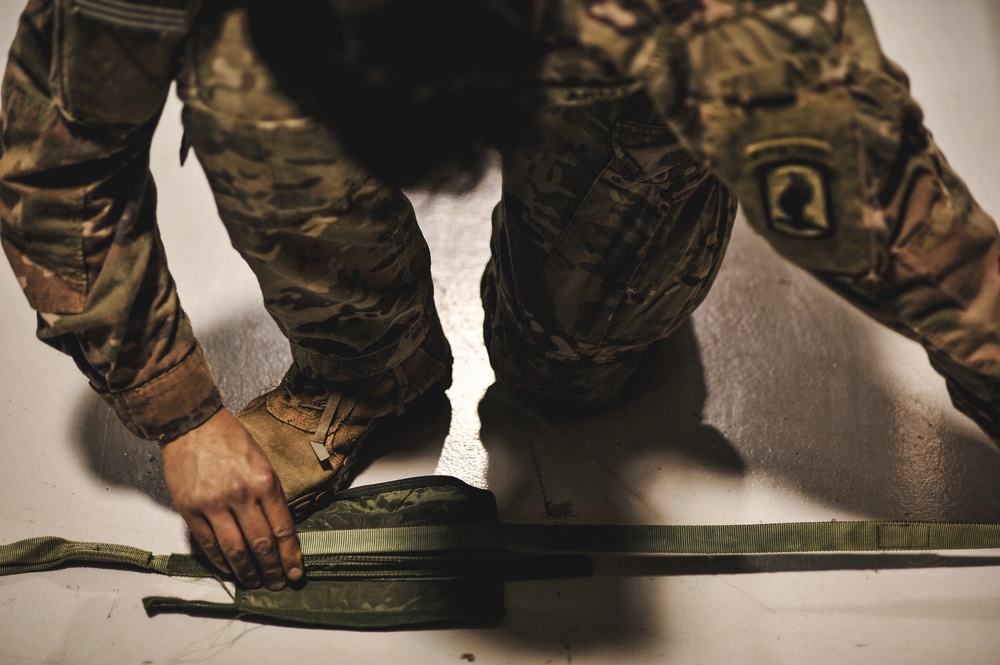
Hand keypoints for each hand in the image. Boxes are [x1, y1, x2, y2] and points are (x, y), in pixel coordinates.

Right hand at [160, 408, 303, 589]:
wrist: (192, 423)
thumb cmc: (230, 439)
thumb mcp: (262, 461)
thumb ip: (270, 495)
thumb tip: (279, 530)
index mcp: (264, 480)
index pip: (282, 528)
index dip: (290, 555)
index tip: (296, 572)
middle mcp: (240, 494)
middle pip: (260, 544)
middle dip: (272, 568)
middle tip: (278, 583)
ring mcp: (213, 504)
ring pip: (234, 550)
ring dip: (247, 571)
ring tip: (255, 583)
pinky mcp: (190, 509)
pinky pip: (208, 544)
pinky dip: (220, 561)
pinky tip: (230, 569)